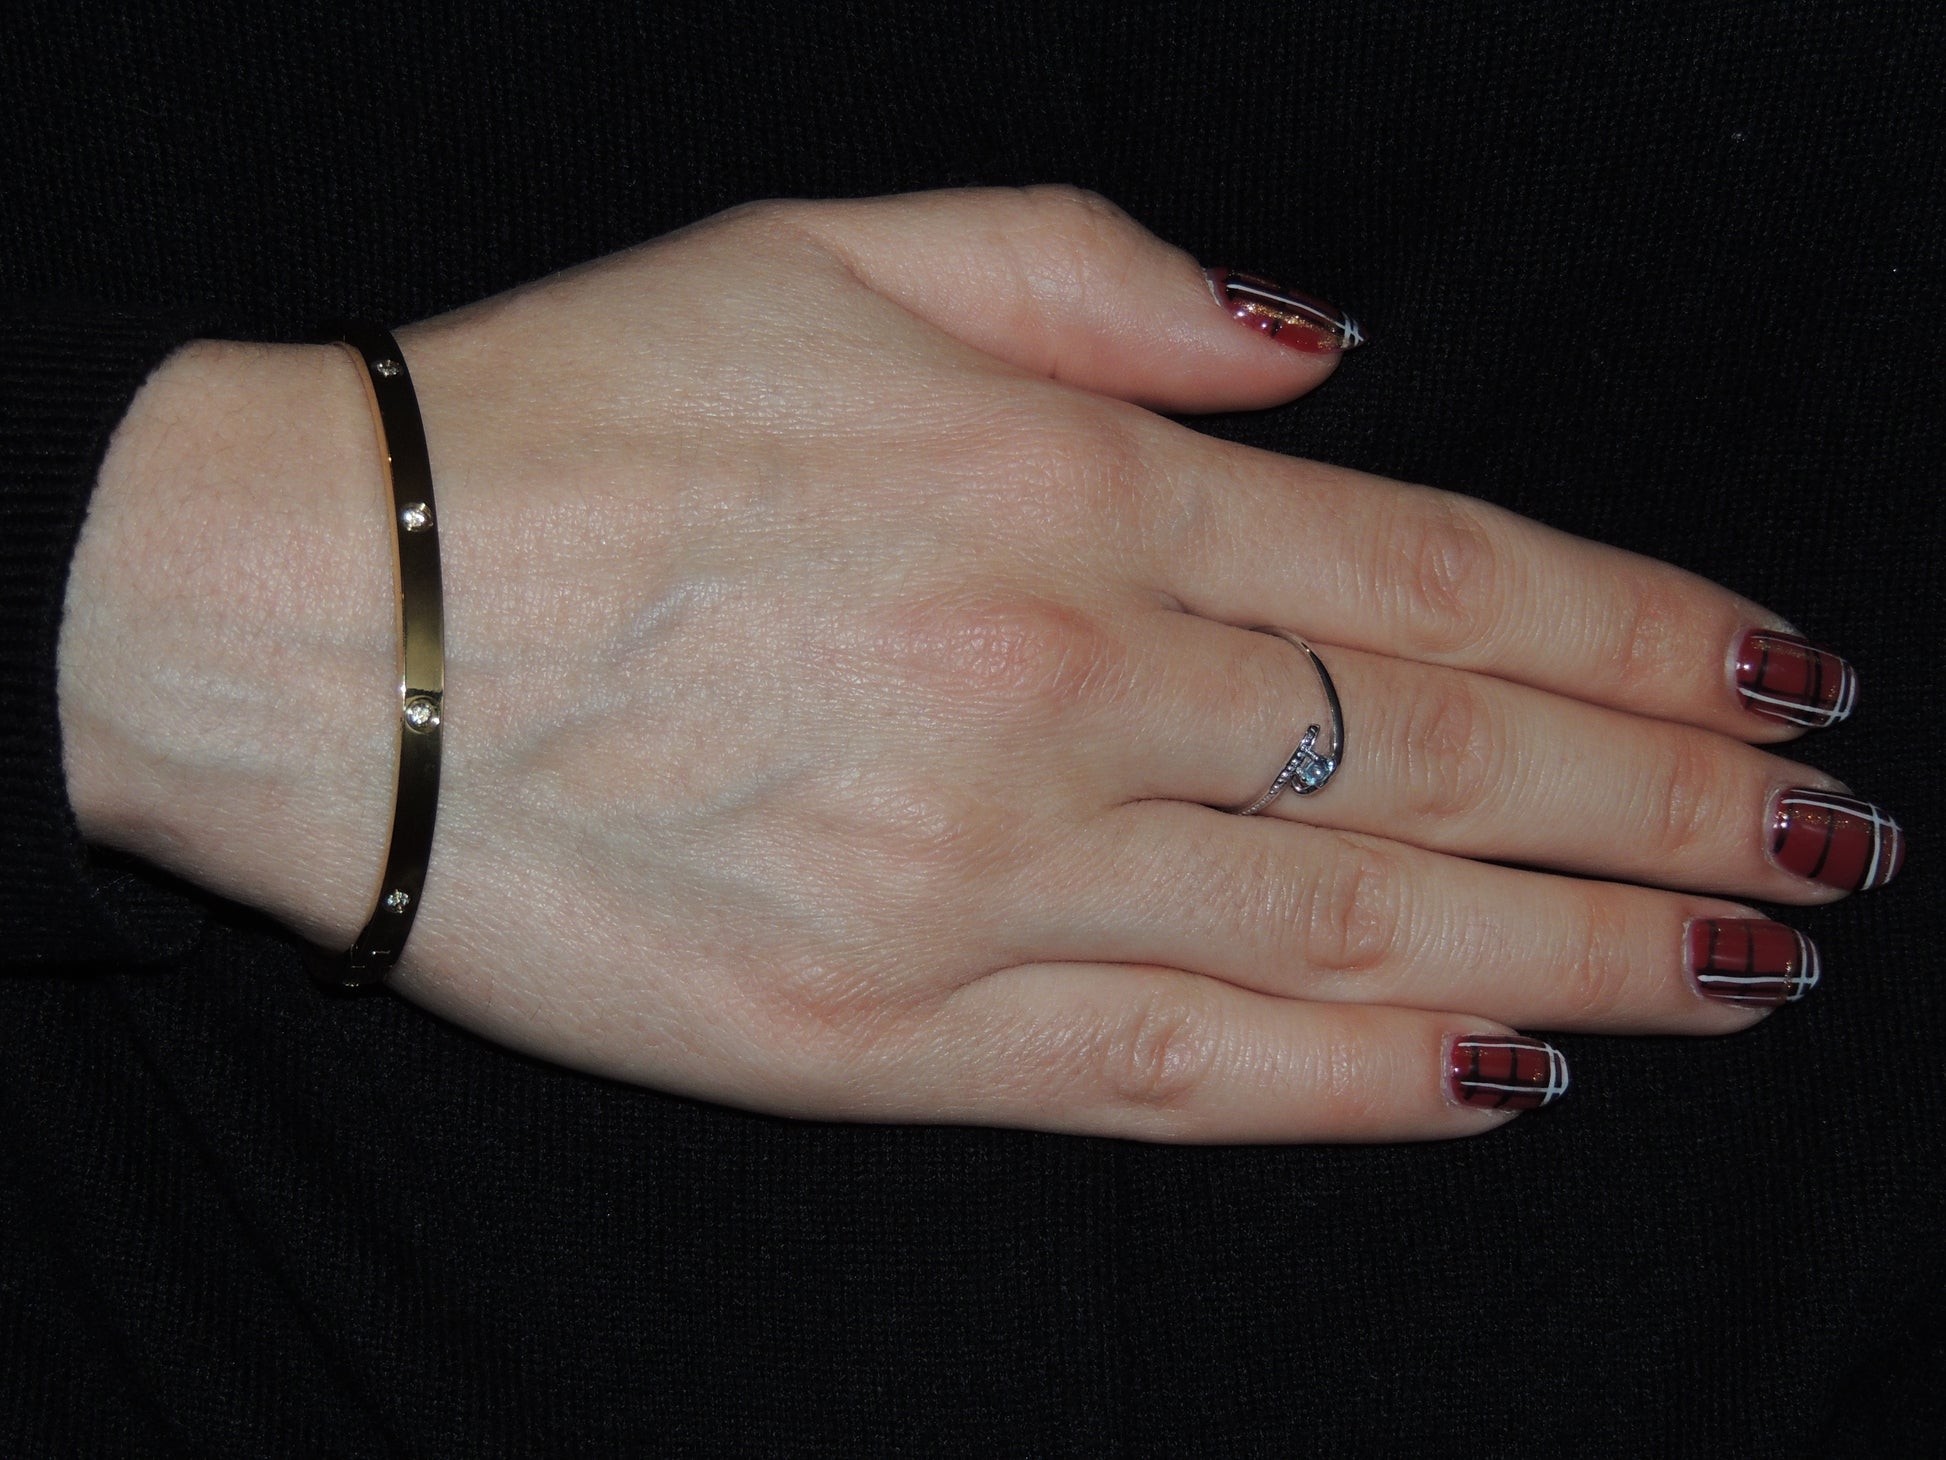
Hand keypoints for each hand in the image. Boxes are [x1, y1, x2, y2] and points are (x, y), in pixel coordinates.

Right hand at [59, 188, 1897, 1140]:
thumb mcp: (831, 251)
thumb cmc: (567, 419)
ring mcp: (977, 884)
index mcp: (1058, 490)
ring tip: (1736, 971)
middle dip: (1666, 809)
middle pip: (1440, 767)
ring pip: (1348, 933)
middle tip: (1825, 852)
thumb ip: (1103, 279)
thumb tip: (1326, 346)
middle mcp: (1056, 691)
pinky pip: (1172, 1074)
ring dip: (1575, 955)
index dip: (1633, 635)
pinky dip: (1352, 1085)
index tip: (1779, 682)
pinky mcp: (879, 1041)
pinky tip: (1498, 1080)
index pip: (1432, 579)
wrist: (315, 619)